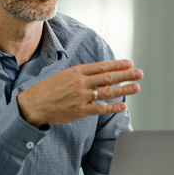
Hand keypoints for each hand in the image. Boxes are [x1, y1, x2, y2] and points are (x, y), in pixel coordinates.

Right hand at [17, 60, 142, 126]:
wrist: (34, 104)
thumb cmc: (50, 89)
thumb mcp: (65, 75)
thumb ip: (83, 74)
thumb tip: (101, 72)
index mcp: (77, 72)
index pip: (101, 66)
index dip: (117, 64)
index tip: (129, 63)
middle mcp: (81, 82)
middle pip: (108, 77)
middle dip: (126, 75)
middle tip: (139, 73)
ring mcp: (81, 97)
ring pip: (107, 92)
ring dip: (124, 89)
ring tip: (136, 87)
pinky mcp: (80, 110)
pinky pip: (99, 108)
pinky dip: (112, 107)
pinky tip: (123, 107)